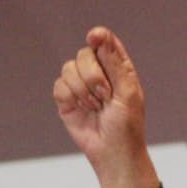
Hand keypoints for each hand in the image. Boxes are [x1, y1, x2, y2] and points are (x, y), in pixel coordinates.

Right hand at [52, 27, 159, 187]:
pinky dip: (71, 98)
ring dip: (83, 90)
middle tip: (106, 96)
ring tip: (96, 107)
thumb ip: (114, 63)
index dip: (98, 37)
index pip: (105, 42)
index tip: (94, 38)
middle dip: (93, 76)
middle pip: (84, 54)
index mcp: (118, 68)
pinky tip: (82, 110)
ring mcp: (81, 84)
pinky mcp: (66, 98)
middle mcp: (99, 72)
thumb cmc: (127, 124)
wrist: (112, 151)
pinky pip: (59, 85)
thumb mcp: (127, 92)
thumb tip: (99, 36)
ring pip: (69, 68)